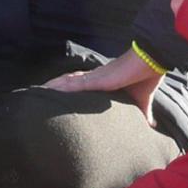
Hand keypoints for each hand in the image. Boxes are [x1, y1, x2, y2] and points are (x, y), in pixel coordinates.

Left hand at [43, 48, 161, 124]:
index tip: (56, 98)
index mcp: (103, 83)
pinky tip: (47, 89)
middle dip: (54, 90)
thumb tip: (150, 126)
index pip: (80, 87)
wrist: (152, 61)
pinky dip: (59, 86)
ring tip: (35, 93)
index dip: (67, 91)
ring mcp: (94, 78)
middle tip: (37, 96)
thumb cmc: (147, 76)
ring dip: (51, 88)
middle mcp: (95, 79)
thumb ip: (143, 113)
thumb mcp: (142, 101)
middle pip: (68, 84)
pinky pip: (72, 83)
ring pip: (66, 83)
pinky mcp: (96, 79)